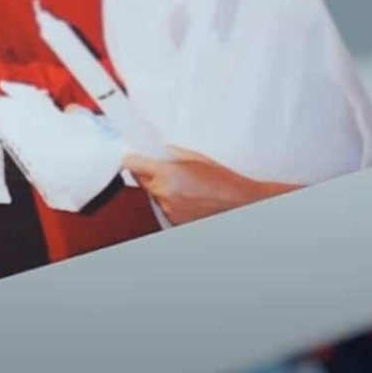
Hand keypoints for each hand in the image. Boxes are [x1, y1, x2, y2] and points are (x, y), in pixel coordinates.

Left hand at [122, 147, 299, 224]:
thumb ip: (168, 153)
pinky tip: (189, 198)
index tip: (132, 155)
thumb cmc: (223, 181)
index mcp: (166, 173)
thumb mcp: (194, 158)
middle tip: (167, 169)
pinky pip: (163, 207)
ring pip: (152, 193)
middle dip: (149, 172)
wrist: (241, 204)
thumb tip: (151, 150)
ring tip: (185, 186)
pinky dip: (171, 202)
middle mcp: (163, 193)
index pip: (131, 163)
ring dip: (161, 188)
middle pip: (140, 179)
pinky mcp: (172, 222)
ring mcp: (167, 210)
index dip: (132, 157)